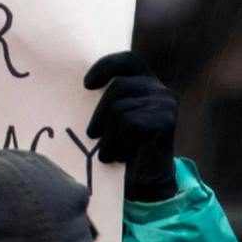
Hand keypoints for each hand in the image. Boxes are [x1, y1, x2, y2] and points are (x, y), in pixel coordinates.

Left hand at [84, 51, 178, 202]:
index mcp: (147, 83)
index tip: (86, 85)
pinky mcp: (166, 121)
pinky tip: (122, 157)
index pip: (127, 60)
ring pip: (120, 110)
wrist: (149, 181)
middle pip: (118, 87)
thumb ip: (109, 100)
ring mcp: (165, 104)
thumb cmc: (126, 148)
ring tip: (108, 153)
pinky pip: (129, 125)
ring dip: (108, 137)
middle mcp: (160, 89)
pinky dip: (118, 144)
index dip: (105, 66)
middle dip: (99, 113)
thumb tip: (75, 88)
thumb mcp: (117, 120)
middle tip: (92, 135)